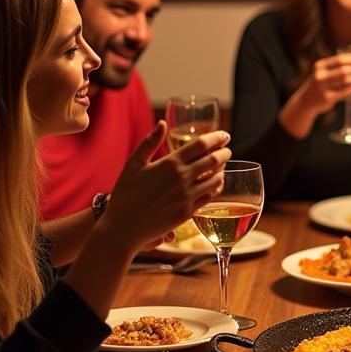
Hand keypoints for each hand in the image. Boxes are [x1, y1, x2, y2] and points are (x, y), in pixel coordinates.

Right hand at [104, 122, 230, 249]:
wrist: (123, 228)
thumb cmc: (125, 194)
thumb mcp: (133, 164)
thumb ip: (149, 142)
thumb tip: (163, 123)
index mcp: (169, 163)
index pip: (201, 144)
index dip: (216, 138)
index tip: (224, 135)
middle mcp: (182, 178)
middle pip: (213, 160)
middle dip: (224, 152)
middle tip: (227, 149)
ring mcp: (187, 196)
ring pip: (216, 179)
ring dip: (222, 170)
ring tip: (222, 165)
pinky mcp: (188, 212)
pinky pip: (210, 196)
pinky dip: (216, 187)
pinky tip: (215, 184)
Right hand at [297, 50, 350, 116]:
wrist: (306, 101)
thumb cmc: (322, 83)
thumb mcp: (326, 71)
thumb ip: (341, 66)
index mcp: (320, 65)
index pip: (340, 59)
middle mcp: (320, 75)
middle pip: (344, 70)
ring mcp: (322, 88)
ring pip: (346, 81)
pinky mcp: (327, 98)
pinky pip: (346, 91)